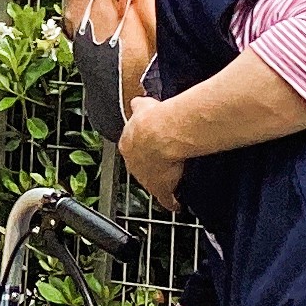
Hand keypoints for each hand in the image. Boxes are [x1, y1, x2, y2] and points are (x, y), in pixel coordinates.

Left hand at [118, 95, 188, 210]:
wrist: (162, 133)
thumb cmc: (153, 120)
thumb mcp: (143, 107)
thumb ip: (140, 107)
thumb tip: (138, 101)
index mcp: (127, 144)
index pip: (134, 150)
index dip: (145, 150)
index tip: (154, 149)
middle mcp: (133, 163)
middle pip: (142, 168)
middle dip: (152, 166)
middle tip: (166, 163)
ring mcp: (145, 178)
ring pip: (152, 183)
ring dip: (161, 182)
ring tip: (174, 180)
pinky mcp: (159, 190)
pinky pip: (165, 199)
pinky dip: (171, 202)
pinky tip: (177, 203)